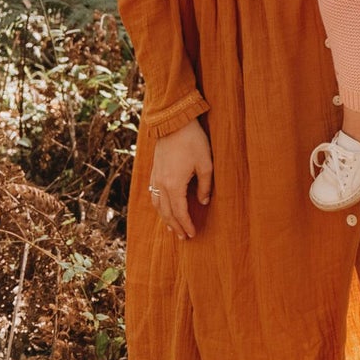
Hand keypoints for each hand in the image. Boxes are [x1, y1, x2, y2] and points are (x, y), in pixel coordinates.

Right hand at [147, 117, 212, 240]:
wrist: (173, 122)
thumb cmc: (192, 141)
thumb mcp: (206, 163)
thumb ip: (205, 185)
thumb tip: (204, 202)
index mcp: (174, 185)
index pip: (179, 212)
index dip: (186, 224)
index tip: (193, 234)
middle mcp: (161, 184)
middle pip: (167, 212)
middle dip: (175, 226)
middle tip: (184, 237)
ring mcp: (156, 177)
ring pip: (157, 205)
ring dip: (165, 218)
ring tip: (173, 228)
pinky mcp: (154, 170)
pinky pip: (153, 194)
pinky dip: (158, 206)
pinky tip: (163, 208)